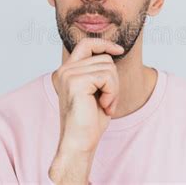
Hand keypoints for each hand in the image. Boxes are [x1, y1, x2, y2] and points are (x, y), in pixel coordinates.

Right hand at [48, 38, 123, 183]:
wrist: (79, 143)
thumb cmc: (89, 122)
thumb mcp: (96, 91)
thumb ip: (99, 72)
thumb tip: (112, 53)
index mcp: (68, 70)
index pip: (86, 44)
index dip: (104, 43)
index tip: (119, 50)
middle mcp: (65, 69)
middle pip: (104, 59)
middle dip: (114, 81)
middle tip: (108, 102)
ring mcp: (69, 74)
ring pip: (108, 67)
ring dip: (114, 89)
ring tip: (105, 105)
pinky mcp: (76, 81)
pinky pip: (106, 77)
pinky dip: (111, 93)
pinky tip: (103, 106)